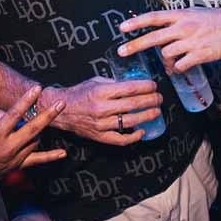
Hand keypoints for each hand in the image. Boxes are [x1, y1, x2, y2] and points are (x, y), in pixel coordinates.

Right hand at [0, 86, 66, 190]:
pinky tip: (63, 153)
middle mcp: (7, 147)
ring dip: (37, 131)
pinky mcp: (16, 167)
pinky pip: (36, 161)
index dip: (27, 99)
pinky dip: (50, 157)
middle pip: (33, 128)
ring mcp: (14, 158)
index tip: (37, 89)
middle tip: (60, 104)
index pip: (15, 113)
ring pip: (35, 141)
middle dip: (48, 115)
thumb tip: (11, 112)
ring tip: (33, 125)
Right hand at [43, 77, 161, 144]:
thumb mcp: (96, 81)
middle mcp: (101, 108)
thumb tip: (133, 84)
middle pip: (133, 105)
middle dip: (151, 100)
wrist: (61, 110)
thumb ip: (114, 83)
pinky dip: (133, 137)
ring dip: (147, 116)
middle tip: (159, 98)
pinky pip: (120, 139)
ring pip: (130, 122)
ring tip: (156, 112)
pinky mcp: (99, 136)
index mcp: (101, 91)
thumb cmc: (79, 93)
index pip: (130, 88)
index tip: (154, 86)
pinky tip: (142, 131)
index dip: (146, 87)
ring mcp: (101, 124)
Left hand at [118, 6, 220, 71]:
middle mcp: (183, 27)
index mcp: (180, 15)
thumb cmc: (213, 19)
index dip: (136, 22)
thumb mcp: (191, 13)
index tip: (122, 28)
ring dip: (166, 61)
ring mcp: (191, 41)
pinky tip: (180, 67)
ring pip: (166, 54)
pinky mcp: (200, 54)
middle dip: (135, 45)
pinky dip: (178, 68)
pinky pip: (181, 65)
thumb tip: (159, 33)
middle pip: (153, 38)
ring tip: (171, 63)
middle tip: (121, 52)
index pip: (154, 17)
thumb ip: (174, 22)